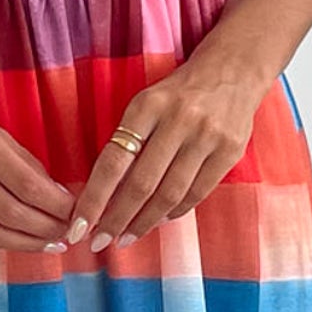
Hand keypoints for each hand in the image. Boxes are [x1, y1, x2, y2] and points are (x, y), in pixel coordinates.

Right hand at [0, 86, 78, 253]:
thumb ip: (22, 161)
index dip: (56, 205)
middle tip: (66, 234)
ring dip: (23, 244)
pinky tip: (10, 242)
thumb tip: (57, 196)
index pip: (27, 184)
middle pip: (10, 213)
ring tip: (46, 245)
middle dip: (44, 229)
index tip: (76, 212)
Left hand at [66, 57, 270, 251]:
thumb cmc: (179, 93)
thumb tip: (102, 194)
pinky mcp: (230, 150)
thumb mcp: (147, 103)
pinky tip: (158, 221)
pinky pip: (197, 193)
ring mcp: (207, 136)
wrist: (233, 70)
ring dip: (144, 222)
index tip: (78, 226)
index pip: (113, 161)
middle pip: (141, 184)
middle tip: (100, 241)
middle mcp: (179, 120)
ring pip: (170, 194)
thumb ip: (127, 140)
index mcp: (148, 106)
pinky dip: (174, 212)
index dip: (94, 198)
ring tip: (126, 238)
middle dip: (117, 219)